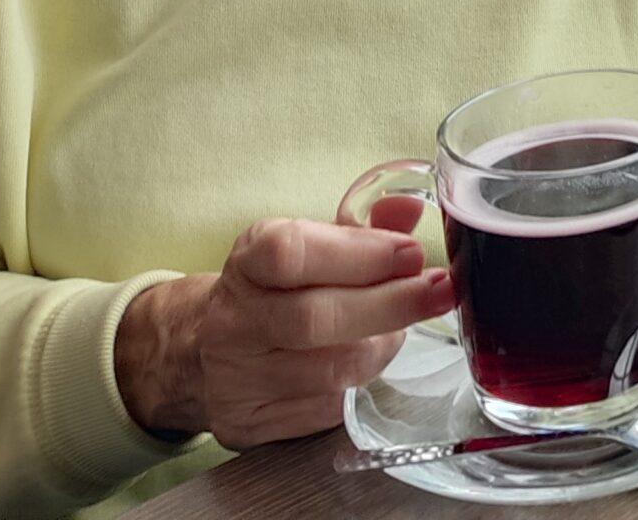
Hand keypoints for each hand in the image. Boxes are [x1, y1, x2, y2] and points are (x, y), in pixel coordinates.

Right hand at [112, 210, 452, 445]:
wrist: (198, 351)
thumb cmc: (274, 290)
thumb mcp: (309, 246)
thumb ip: (362, 229)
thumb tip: (410, 211)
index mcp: (247, 262)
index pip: (290, 252)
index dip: (359, 253)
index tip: (412, 254)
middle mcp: (232, 321)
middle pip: (314, 319)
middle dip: (391, 305)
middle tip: (439, 292)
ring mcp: (234, 379)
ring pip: (330, 371)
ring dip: (382, 347)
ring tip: (398, 329)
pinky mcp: (246, 425)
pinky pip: (326, 410)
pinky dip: (360, 386)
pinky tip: (366, 364)